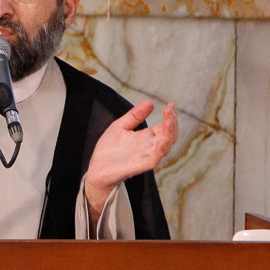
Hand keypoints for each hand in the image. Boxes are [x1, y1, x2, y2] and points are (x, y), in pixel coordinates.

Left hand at [84, 100, 177, 230]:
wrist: (96, 168)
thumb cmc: (108, 150)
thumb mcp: (120, 126)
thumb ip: (135, 115)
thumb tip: (150, 101)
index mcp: (146, 138)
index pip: (165, 127)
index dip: (170, 116)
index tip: (171, 105)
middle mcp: (149, 147)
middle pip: (169, 136)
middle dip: (173, 123)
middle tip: (170, 109)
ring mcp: (145, 157)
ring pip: (165, 148)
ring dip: (169, 135)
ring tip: (169, 121)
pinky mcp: (138, 166)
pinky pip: (153, 160)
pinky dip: (159, 152)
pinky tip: (161, 142)